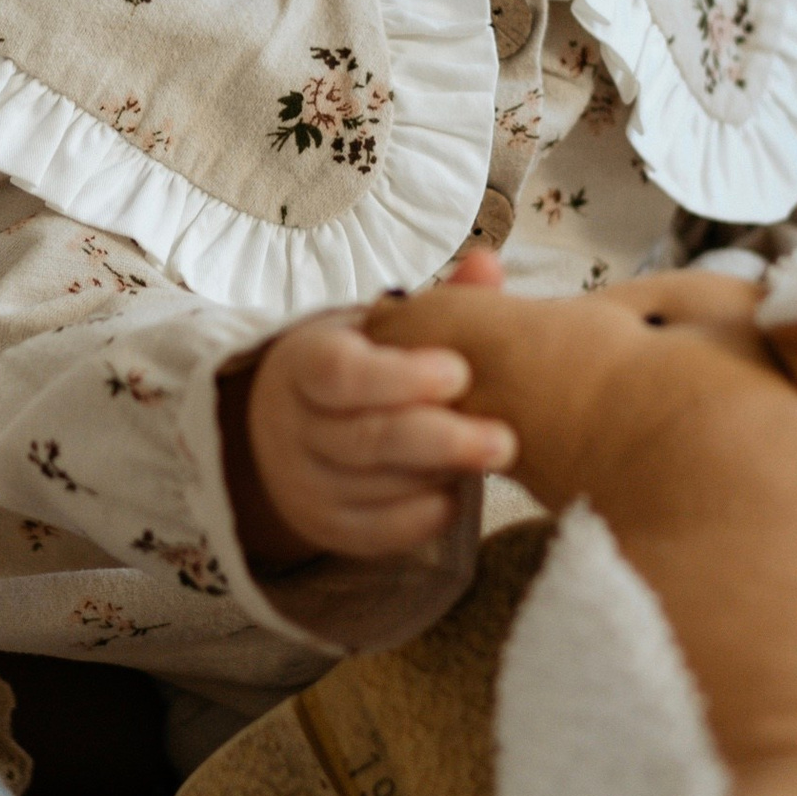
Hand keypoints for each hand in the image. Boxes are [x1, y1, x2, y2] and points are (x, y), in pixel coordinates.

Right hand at [229, 253, 516, 564]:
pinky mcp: (329, 528)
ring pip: (379, 487)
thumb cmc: (358, 368)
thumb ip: (435, 304)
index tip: (460, 373)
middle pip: (366, 440)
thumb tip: (489, 265)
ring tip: (492, 453)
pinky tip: (460, 488)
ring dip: (442, 473)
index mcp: (302, 363)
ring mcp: (306, 484)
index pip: (340, 373)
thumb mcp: (379, 329)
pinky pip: (385, 531)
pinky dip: (430, 512)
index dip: (400, 376)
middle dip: (441, 440)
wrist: (291, 431)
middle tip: (505, 440)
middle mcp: (293, 428)